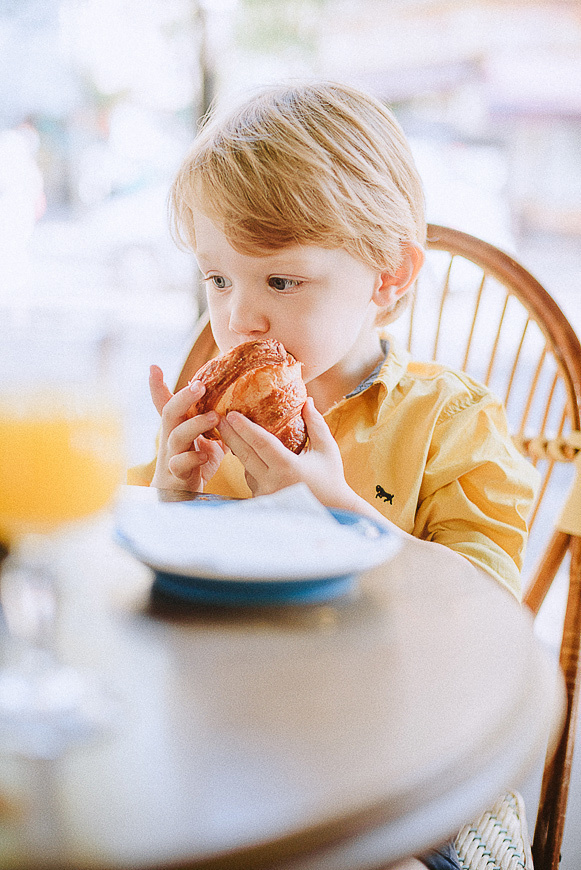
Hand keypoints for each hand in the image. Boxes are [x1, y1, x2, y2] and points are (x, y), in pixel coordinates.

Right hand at [149, 365, 225, 491]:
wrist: (181, 495)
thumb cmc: (195, 462)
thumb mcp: (206, 438)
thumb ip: (215, 422)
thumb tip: (234, 402)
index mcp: (177, 426)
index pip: (164, 402)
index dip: (157, 386)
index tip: (154, 367)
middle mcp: (171, 437)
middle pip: (169, 412)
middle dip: (183, 397)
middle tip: (199, 386)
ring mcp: (172, 455)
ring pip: (176, 436)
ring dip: (195, 424)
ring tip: (215, 417)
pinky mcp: (176, 474)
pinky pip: (180, 464)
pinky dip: (193, 458)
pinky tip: (206, 454)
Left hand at [216, 397, 355, 507]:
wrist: (332, 511)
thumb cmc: (331, 479)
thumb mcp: (327, 450)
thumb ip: (316, 425)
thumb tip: (307, 401)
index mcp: (288, 468)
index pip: (261, 443)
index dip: (244, 428)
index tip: (231, 414)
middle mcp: (272, 482)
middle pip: (245, 455)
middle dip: (231, 435)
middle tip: (220, 419)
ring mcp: (265, 494)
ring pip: (246, 468)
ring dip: (239, 451)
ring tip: (231, 433)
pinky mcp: (263, 502)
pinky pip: (251, 479)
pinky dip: (250, 466)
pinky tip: (249, 454)